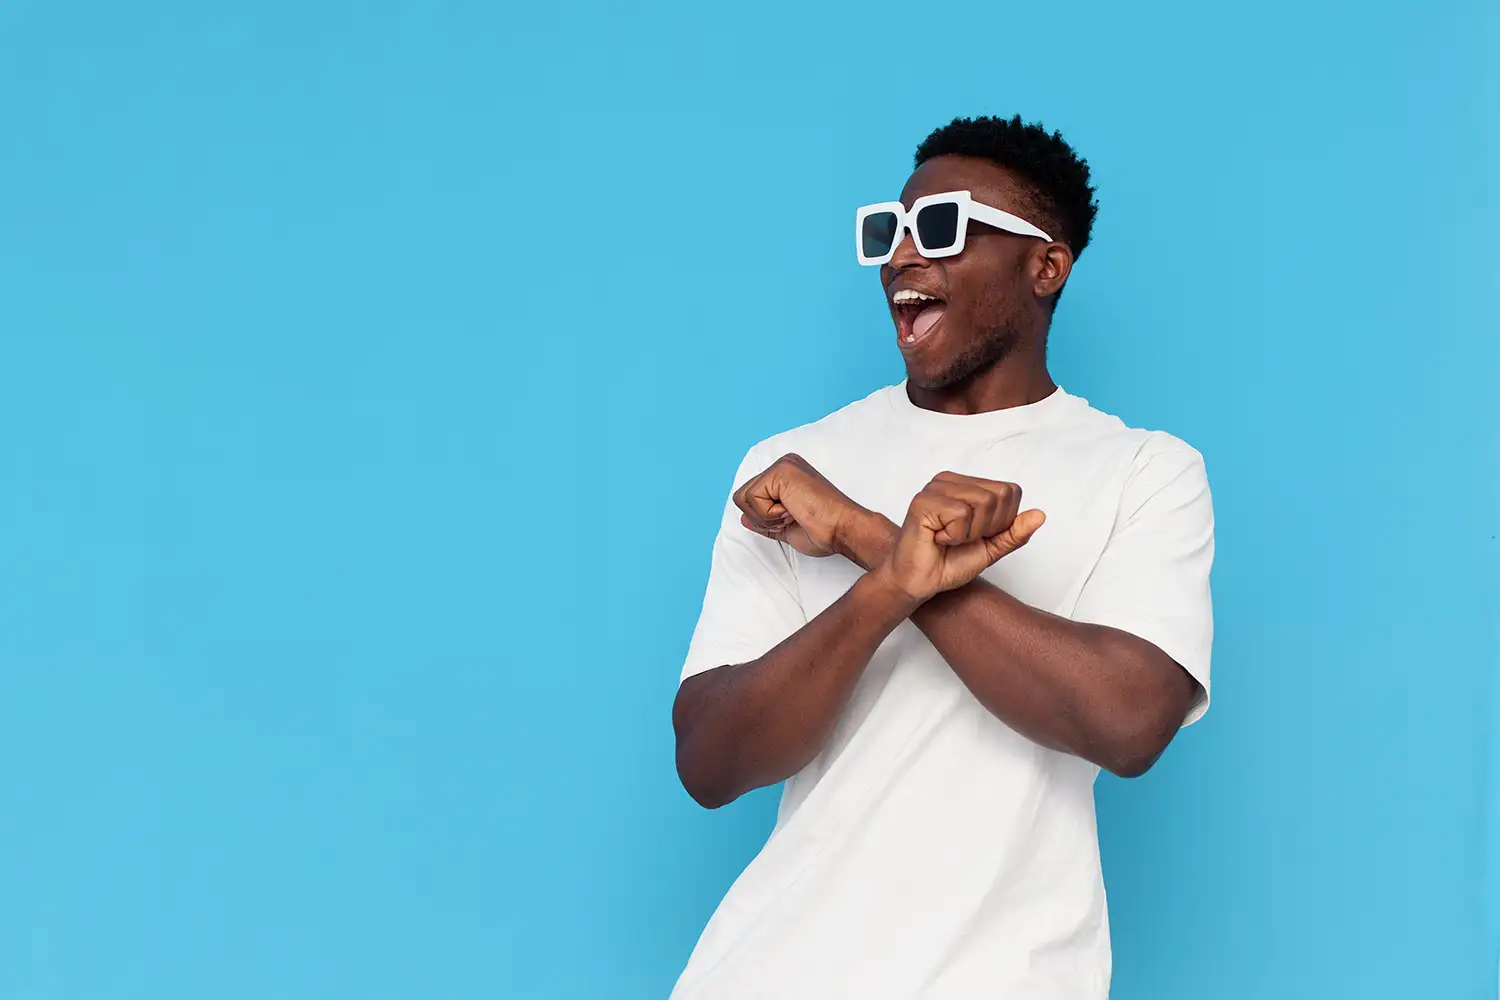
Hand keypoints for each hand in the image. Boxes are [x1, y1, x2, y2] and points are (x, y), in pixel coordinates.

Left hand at [734, 454, 866, 557]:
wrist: (841, 529)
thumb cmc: (824, 531)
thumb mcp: (787, 528)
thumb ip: (765, 521)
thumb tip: (743, 519)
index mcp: (787, 476)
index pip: (753, 497)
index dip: (765, 518)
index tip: (793, 519)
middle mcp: (784, 465)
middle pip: (742, 497)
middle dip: (762, 518)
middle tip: (792, 517)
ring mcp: (782, 466)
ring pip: (742, 498)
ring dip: (765, 517)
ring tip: (792, 513)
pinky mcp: (780, 471)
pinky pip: (751, 498)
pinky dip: (768, 514)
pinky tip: (792, 510)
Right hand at [879, 472, 1045, 599]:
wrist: (919, 583)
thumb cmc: (948, 563)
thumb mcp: (991, 548)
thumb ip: (1014, 532)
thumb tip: (1040, 515)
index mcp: (966, 485)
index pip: (1010, 491)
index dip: (1002, 521)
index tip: (976, 535)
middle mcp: (950, 481)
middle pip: (999, 496)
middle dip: (986, 527)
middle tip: (960, 539)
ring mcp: (935, 488)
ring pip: (982, 503)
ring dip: (969, 533)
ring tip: (948, 539)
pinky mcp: (923, 502)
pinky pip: (961, 514)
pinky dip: (955, 535)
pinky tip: (937, 538)